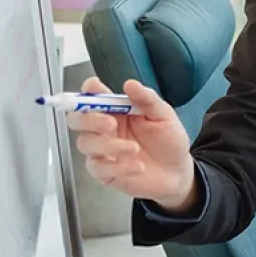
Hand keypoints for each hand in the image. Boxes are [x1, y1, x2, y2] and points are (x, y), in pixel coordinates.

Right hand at [68, 76, 196, 212]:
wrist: (178, 171)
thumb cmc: (169, 140)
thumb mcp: (164, 115)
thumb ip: (147, 99)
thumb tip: (130, 84)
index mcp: (116, 111)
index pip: (92, 97)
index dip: (88, 92)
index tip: (94, 88)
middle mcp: (104, 129)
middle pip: (77, 120)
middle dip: (88, 119)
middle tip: (111, 123)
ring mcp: (103, 151)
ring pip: (85, 144)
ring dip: (108, 145)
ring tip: (134, 148)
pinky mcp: (106, 173)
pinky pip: (99, 169)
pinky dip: (118, 167)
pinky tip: (138, 166)